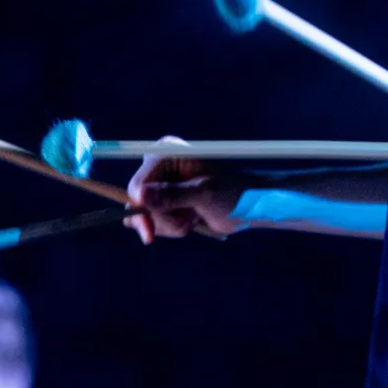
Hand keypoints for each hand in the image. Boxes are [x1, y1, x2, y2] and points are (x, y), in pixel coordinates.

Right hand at [124, 137, 247, 244]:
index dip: (141, 210)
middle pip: (138, 203)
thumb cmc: (233, 192)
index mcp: (166, 153)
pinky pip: (155, 222)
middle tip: (187, 223)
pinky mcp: (167, 202)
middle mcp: (160, 167)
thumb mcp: (204, 194)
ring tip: (195, 217)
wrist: (249, 205)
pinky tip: (193, 219)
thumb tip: (141, 196)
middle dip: (162, 220)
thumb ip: (173, 195)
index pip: (138, 185)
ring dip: (172, 225)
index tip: (149, 233)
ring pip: (147, 216)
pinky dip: (173, 227)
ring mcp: (162, 185)